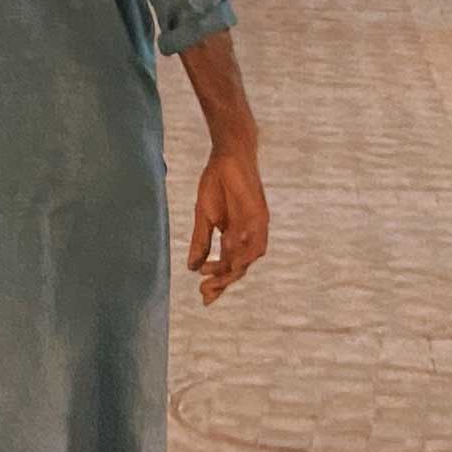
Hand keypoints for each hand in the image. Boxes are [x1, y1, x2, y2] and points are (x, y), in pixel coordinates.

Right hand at [189, 139, 268, 299]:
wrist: (227, 154)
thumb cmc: (216, 182)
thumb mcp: (204, 216)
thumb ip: (201, 241)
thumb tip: (191, 267)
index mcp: (233, 237)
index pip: (228, 267)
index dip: (217, 283)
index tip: (203, 297)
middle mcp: (247, 236)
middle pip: (239, 268)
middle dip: (222, 281)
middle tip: (203, 290)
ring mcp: (255, 227)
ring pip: (249, 258)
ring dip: (232, 269)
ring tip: (211, 274)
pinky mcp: (260, 215)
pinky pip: (256, 239)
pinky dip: (244, 251)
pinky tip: (229, 256)